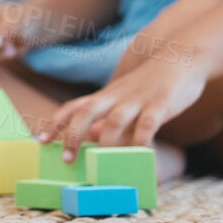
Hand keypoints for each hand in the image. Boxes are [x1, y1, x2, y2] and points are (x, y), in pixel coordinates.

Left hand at [46, 58, 207, 157]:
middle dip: (73, 136)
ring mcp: (137, 100)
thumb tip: (90, 140)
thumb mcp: (122, 98)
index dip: (55, 124)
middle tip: (67, 160)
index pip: (73, 107)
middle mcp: (116, 97)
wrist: (180, 57)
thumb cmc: (149, 84)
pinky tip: (139, 155)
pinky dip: (141, 140)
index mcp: (105, 96)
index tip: (41, 141)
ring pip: (114, 120)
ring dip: (105, 143)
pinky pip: (148, 123)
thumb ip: (107, 118)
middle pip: (85, 113)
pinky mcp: (161, 103)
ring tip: (101, 165)